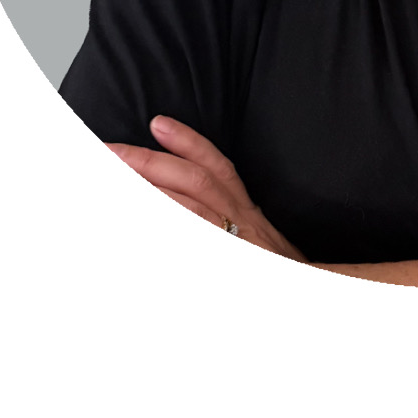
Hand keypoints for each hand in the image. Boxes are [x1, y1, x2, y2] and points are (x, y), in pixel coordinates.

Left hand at [108, 116, 304, 260]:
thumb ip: (232, 222)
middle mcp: (242, 224)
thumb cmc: (280, 272)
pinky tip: (136, 217)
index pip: (217, 168)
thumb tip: (184, 203)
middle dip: (149, 163)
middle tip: (108, 151)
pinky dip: (165, 227)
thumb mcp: (260, 242)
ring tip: (111, 177)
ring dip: (148, 192)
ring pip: (188, 212)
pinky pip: (191, 241)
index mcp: (248, 214)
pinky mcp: (227, 261)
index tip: (157, 122)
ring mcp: (232, 244)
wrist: (308, 295)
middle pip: (195, 183)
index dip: (187, 142)